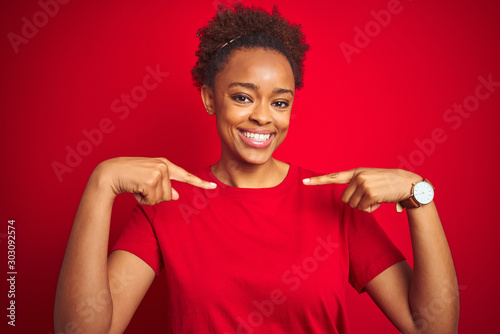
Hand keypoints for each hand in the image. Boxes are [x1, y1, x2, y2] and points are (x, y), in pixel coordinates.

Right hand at [91, 157, 216, 204]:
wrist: (109, 173)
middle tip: (141, 187)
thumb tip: (176, 196)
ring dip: (147, 198)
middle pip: (169, 195)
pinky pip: (152, 200)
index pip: (185, 176)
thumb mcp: (148, 181)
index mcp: (165, 164)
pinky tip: (134, 189)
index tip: (213, 187)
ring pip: (161, 199)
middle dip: (154, 197)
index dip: (200, 183)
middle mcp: (164, 166)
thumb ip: (164, 186)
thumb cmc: (128, 178)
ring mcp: (158, 172)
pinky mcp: (151, 179)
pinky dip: (142, 200)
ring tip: (137, 187)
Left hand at [303, 168, 421, 212]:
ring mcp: (363, 184)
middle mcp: (358, 176)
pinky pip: (363, 209)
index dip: (318, 181)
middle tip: (370, 197)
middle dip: (356, 202)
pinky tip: (380, 201)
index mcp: (356, 172)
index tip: (304, 182)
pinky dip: (371, 209)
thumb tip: (346, 199)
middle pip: (345, 199)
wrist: (408, 184)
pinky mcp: (370, 193)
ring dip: (364, 206)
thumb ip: (357, 184)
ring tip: (376, 197)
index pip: (333, 177)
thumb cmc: (388, 184)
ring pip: (353, 205)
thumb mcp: (370, 179)